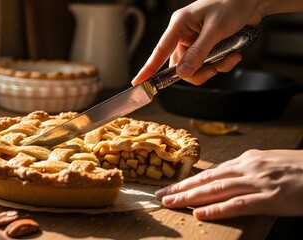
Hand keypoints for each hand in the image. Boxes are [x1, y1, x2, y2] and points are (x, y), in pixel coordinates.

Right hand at [132, 0, 264, 85]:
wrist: (255, 0)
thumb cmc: (233, 3)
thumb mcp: (215, 29)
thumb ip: (198, 52)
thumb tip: (182, 72)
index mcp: (179, 25)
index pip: (159, 50)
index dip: (148, 68)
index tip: (138, 82)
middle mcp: (185, 35)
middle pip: (181, 66)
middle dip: (199, 71)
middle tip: (213, 69)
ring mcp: (196, 43)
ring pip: (196, 68)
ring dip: (214, 68)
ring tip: (229, 57)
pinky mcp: (208, 48)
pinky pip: (208, 65)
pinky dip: (221, 64)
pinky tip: (233, 55)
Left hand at [155, 149, 302, 219]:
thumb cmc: (300, 168)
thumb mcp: (269, 164)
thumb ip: (247, 170)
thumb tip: (226, 178)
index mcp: (247, 160)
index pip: (211, 172)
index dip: (188, 181)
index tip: (170, 187)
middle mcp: (248, 168)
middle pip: (207, 179)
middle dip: (181, 188)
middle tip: (160, 195)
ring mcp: (259, 182)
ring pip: (216, 190)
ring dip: (190, 197)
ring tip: (171, 203)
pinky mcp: (272, 198)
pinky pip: (239, 204)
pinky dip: (218, 209)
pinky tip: (201, 213)